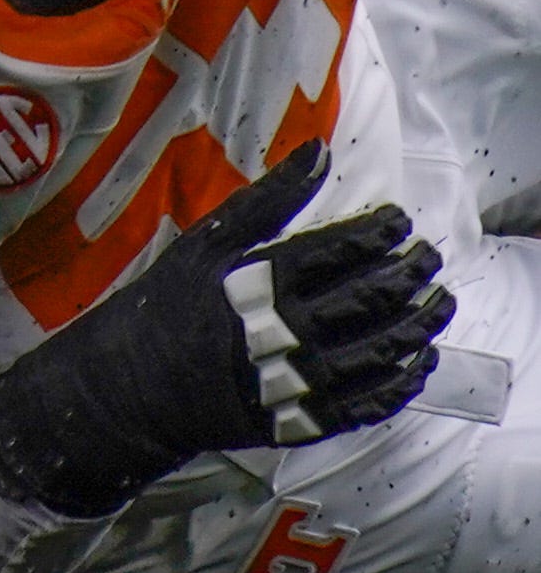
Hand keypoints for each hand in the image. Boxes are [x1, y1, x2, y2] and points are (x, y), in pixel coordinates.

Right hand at [0, 139, 450, 518]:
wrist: (133, 386)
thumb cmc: (169, 304)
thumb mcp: (204, 243)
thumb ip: (266, 200)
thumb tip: (318, 151)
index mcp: (255, 284)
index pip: (338, 252)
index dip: (381, 234)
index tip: (401, 222)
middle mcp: (279, 333)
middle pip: (368, 300)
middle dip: (410, 274)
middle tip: (429, 258)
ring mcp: (293, 382)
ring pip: (379, 352)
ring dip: (420, 326)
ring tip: (438, 302)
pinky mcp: (300, 421)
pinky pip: (368, 404)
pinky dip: (403, 382)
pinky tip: (419, 359)